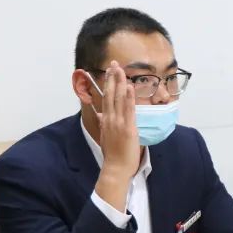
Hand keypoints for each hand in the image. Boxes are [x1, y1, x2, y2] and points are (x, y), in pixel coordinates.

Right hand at [94, 61, 140, 211]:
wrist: (115, 168)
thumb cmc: (113, 155)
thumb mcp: (106, 136)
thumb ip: (106, 125)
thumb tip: (103, 117)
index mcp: (105, 121)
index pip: (106, 98)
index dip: (108, 84)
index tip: (110, 72)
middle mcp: (110, 119)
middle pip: (111, 94)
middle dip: (112, 78)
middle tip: (114, 64)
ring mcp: (118, 123)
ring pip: (119, 99)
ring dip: (120, 83)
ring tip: (121, 69)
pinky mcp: (128, 128)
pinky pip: (128, 109)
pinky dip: (129, 97)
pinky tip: (129, 86)